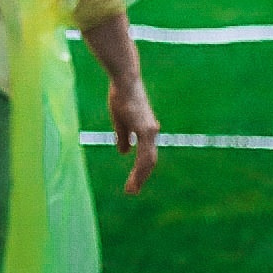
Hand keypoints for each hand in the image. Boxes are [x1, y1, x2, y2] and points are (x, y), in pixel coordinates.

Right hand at [107, 75, 161, 195]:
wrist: (124, 80)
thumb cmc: (122, 95)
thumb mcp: (120, 119)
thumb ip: (123, 135)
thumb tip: (124, 152)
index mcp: (147, 131)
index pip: (147, 155)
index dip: (140, 170)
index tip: (132, 184)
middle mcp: (152, 132)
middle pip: (150, 161)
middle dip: (141, 178)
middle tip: (132, 192)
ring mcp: (150, 131)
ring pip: (148, 161)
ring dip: (140, 178)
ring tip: (131, 191)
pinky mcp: (146, 129)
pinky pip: (144, 154)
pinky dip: (140, 168)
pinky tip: (134, 178)